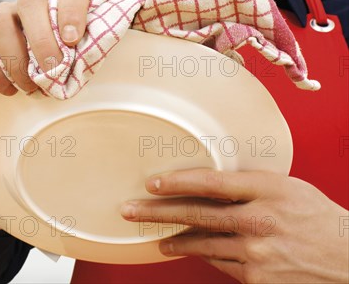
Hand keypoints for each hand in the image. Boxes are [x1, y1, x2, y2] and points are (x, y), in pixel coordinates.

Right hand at [0, 0, 89, 94]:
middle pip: (30, 0)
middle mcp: (31, 1)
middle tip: (51, 70)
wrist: (29, 74)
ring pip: (1, 21)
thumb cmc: (60, 63)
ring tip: (30, 86)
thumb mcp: (77, 55)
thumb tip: (84, 59)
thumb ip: (83, 49)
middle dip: (41, 40)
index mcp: (61, 1)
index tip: (73, 40)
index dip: (72, 8)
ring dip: (16, 59)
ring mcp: (3, 12)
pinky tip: (10, 88)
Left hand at [121, 169, 348, 282]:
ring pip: (202, 243)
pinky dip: (205, 255)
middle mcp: (257, 220)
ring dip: (174, 240)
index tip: (153, 182)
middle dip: (158, 212)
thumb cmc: (316, 215)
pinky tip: (191, 251)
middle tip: (129, 209)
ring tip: (156, 238)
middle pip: (197, 214)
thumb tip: (211, 184)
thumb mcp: (286, 186)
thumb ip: (249, 185)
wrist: (346, 258)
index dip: (177, 181)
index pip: (211, 182)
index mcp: (266, 190)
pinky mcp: (257, 280)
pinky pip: (221, 264)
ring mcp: (256, 254)